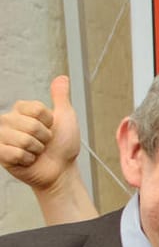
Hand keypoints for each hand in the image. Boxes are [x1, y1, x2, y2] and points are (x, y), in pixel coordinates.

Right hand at [0, 76, 79, 191]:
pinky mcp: (0, 153)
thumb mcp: (65, 117)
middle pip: (31, 125)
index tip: (51, 127)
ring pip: (23, 140)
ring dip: (36, 150)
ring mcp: (2, 136)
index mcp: (21, 109)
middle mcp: (8, 120)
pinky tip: (27, 160)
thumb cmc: (62, 145)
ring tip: (36, 151)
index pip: (37, 109)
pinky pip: (14, 153)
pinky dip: (27, 159)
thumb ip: (60, 97)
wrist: (60, 169)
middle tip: (44, 143)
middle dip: (44, 138)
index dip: (50, 122)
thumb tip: (62, 78)